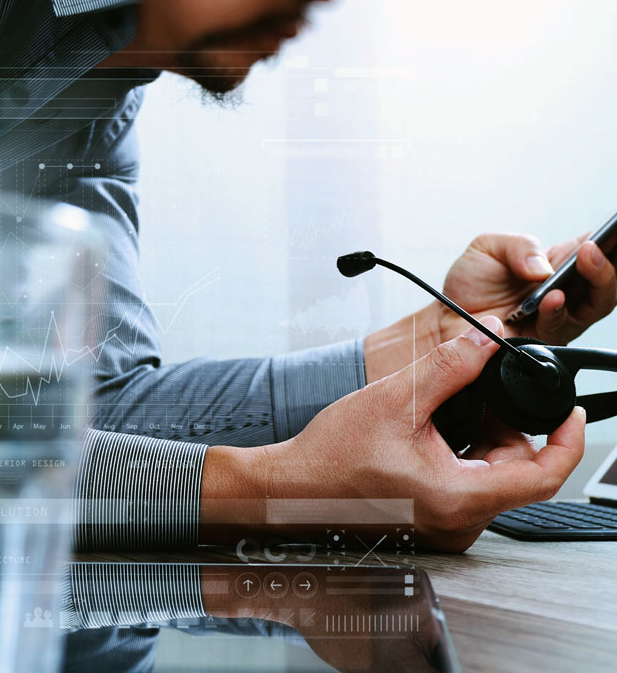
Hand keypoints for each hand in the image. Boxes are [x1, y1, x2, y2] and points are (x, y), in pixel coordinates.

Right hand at [203, 316, 585, 551]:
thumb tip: (486, 338)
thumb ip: (449, 366)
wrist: (292, 487)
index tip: (568, 410)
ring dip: (484, 440)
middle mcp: (458, 520)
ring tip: (446, 412)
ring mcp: (446, 523)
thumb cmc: (330, 458)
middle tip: (482, 392)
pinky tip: (436, 433)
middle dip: (507, 426)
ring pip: (493, 477)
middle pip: (517, 470)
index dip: (566, 438)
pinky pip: (470, 486)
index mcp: (456, 496)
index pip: (544, 474)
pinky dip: (465, 455)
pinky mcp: (433, 519)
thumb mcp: (395, 399)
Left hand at [439, 232, 616, 344]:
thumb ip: (519, 246)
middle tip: (595, 246)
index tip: (612, 231)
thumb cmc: (470, 283)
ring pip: (597, 303)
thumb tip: (545, 265)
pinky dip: (559, 310)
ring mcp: (559, 315)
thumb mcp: (488, 248)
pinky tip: (552, 297)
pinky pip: (563, 326)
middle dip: (607, 261)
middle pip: (604, 278)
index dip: (610, 241)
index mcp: (556, 262)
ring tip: (584, 260)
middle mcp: (565, 289)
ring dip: (596, 280)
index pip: (594, 248)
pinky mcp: (546, 338)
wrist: (447, 317)